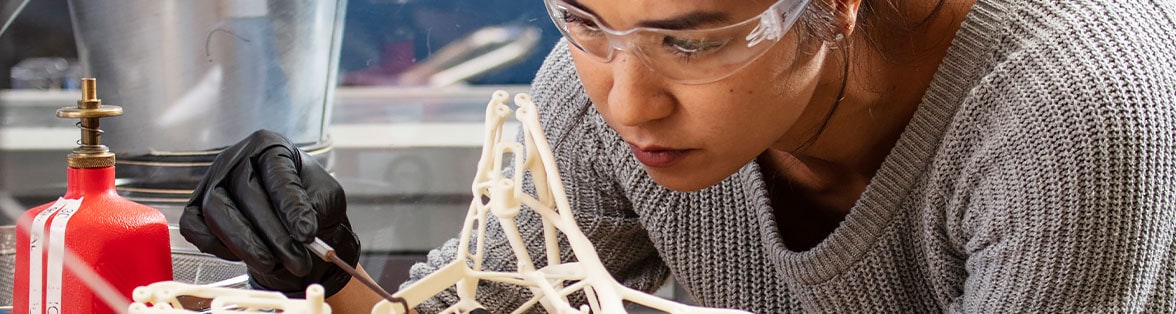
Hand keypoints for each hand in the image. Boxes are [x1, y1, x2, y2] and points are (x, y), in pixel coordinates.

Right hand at [180, 129, 359, 296]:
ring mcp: (212, 181)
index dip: (293, 207)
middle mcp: (237, 159)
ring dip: (245, 244)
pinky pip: (194, 227)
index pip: (279, 174)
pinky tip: (242, 256)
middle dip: (274, 235)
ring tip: (272, 264)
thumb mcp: (325, 196)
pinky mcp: (196, 206)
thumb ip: (317, 208)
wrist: (290, 215)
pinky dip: (216, 246)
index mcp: (272, 146)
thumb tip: (302, 229)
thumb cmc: (307, 198)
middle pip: (246, 193)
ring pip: (217, 211)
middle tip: (297, 260)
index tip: (307, 234)